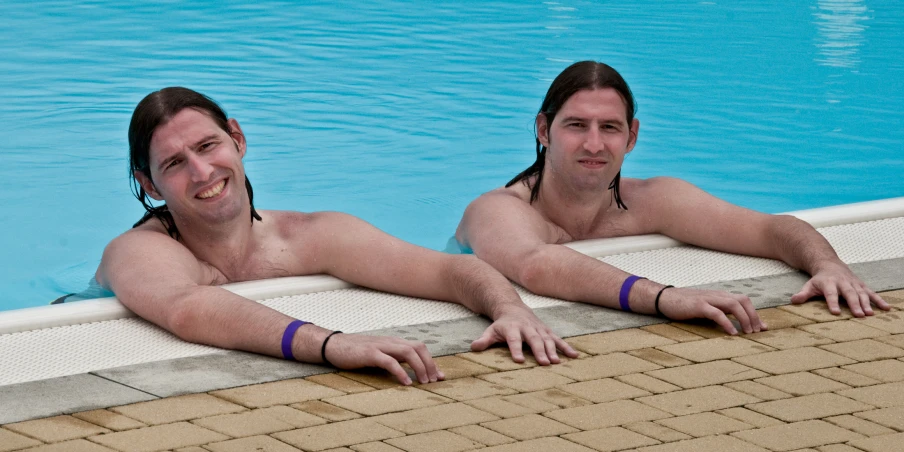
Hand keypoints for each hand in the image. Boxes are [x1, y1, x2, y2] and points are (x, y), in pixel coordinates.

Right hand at [323, 333, 443, 384]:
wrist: (333, 345)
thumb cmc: (356, 352)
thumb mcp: (379, 354)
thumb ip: (393, 359)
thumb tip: (408, 373)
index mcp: (394, 342)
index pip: (419, 347)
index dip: (432, 361)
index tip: (440, 376)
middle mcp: (390, 342)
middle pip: (418, 348)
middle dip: (430, 364)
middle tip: (435, 381)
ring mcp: (380, 346)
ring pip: (408, 352)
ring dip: (419, 367)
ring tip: (425, 382)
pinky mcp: (370, 353)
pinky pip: (389, 361)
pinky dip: (400, 372)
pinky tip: (406, 383)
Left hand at [470, 304, 578, 364]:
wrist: (513, 308)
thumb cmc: (501, 325)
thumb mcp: (490, 331)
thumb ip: (484, 340)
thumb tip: (473, 347)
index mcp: (512, 329)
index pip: (514, 340)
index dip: (516, 349)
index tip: (519, 360)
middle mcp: (527, 328)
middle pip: (534, 340)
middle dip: (539, 351)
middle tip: (544, 364)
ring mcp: (539, 329)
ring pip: (547, 340)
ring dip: (553, 351)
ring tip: (557, 363)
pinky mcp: (547, 331)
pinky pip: (558, 339)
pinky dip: (566, 347)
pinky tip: (575, 356)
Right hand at [659, 287, 766, 334]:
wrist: (665, 298)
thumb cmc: (685, 305)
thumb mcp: (706, 306)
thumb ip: (719, 311)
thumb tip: (734, 324)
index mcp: (720, 295)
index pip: (743, 300)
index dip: (755, 313)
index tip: (763, 328)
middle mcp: (717, 295)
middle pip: (743, 300)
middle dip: (753, 316)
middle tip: (757, 332)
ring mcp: (708, 299)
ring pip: (733, 304)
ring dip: (744, 319)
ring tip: (749, 333)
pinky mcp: (698, 306)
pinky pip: (717, 313)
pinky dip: (727, 322)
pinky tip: (732, 333)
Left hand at [791, 262, 889, 316]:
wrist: (829, 264)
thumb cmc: (818, 279)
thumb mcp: (809, 285)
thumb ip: (803, 294)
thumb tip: (793, 301)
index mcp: (828, 283)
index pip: (830, 294)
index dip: (832, 302)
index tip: (835, 312)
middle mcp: (843, 283)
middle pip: (849, 294)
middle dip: (854, 304)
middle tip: (859, 315)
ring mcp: (853, 284)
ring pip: (862, 293)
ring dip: (867, 303)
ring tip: (870, 314)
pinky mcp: (861, 285)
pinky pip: (872, 293)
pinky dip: (879, 300)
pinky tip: (887, 308)